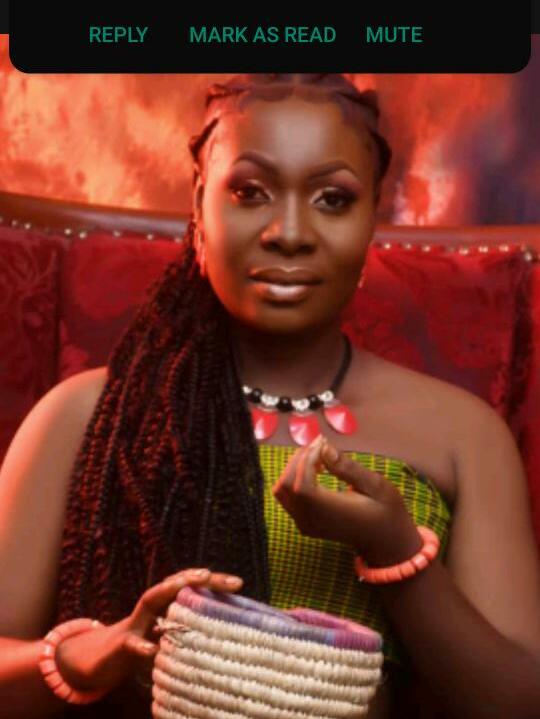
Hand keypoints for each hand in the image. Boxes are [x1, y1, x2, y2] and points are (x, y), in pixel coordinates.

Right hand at [55, 567, 242, 694]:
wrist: (102, 662)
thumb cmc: (145, 646)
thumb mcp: (170, 636)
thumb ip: (191, 629)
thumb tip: (229, 631)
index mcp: (167, 606)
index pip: (192, 588)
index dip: (214, 583)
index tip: (238, 583)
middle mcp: (152, 608)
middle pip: (174, 585)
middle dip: (193, 577)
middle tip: (212, 574)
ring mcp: (135, 623)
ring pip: (150, 600)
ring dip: (167, 590)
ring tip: (185, 584)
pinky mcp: (122, 644)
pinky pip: (132, 643)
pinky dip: (141, 645)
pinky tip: (152, 648)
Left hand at [272, 435, 422, 566]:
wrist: (386, 540)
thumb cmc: (386, 510)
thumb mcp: (375, 485)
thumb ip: (347, 468)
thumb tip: (324, 448)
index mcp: (329, 513)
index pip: (301, 484)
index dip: (306, 459)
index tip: (323, 442)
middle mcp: (311, 521)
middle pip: (286, 485)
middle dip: (299, 459)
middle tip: (321, 445)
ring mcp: (305, 525)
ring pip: (282, 490)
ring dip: (294, 468)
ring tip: (317, 457)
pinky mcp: (304, 524)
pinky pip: (287, 498)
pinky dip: (294, 479)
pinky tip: (315, 471)